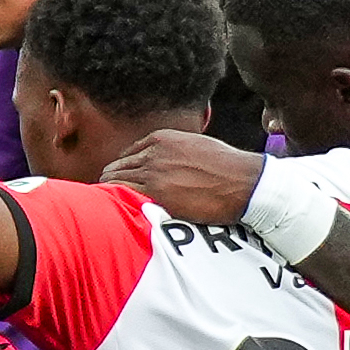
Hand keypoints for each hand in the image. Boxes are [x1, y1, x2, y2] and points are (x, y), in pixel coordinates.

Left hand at [101, 127, 263, 225]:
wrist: (242, 181)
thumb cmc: (226, 166)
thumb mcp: (196, 145)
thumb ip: (175, 150)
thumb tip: (167, 163)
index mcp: (162, 139)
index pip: (129, 154)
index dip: (123, 169)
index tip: (120, 180)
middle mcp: (153, 153)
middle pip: (118, 167)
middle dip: (112, 180)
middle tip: (108, 195)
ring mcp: (153, 173)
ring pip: (116, 181)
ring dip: (111, 192)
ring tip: (108, 206)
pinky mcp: (158, 193)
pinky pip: (126, 195)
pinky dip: (118, 201)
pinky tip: (116, 210)